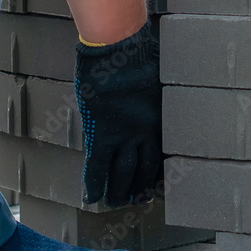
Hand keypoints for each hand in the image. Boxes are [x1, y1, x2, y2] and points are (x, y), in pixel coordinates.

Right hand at [75, 21, 161, 206]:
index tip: (156, 184)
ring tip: (115, 202)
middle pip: (144, 168)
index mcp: (158, 117)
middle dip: (140, 187)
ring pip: (121, 172)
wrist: (120, 47)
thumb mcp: (152, 76)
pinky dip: (93, 182)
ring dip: (118, 191)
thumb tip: (149, 89)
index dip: (157, 172)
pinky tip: (91, 196)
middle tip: (138, 200)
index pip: (159, 153)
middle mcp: (144, 132)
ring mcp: (123, 135)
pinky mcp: (102, 133)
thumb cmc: (137, 52)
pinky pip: (97, 165)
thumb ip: (150, 91)